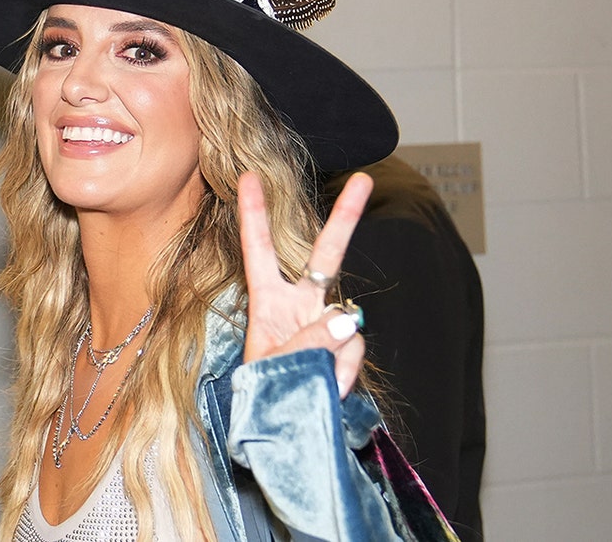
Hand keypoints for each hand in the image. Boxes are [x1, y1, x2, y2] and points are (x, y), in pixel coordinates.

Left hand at [237, 171, 372, 397]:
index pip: (259, 250)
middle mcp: (300, 305)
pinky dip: (340, 373)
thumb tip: (346, 322)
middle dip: (346, 217)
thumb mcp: (270, 368)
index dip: (254, 213)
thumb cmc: (265, 398)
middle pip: (326, 254)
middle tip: (364, 178)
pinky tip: (326, 388)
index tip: (247, 176)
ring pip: (344, 320)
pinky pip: (352, 351)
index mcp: (268, 301)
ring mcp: (327, 327)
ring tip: (305, 380)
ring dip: (326, 354)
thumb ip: (306, 342)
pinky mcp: (347, 349)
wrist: (288, 435)